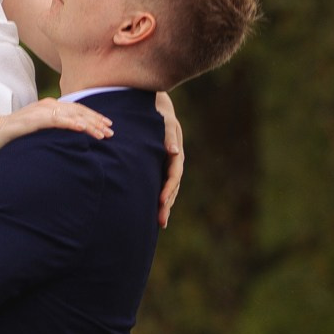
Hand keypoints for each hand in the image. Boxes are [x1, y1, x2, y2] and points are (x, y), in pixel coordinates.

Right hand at [0, 95, 113, 151]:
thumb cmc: (16, 132)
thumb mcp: (39, 127)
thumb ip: (53, 126)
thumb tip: (69, 133)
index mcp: (50, 106)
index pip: (77, 109)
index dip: (93, 116)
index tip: (107, 125)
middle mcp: (49, 104)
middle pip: (79, 111)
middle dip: (96, 121)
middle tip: (111, 131)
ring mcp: (43, 111)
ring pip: (72, 116)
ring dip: (89, 124)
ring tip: (102, 133)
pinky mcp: (36, 119)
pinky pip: (58, 121)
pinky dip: (72, 124)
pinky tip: (83, 129)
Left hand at [156, 91, 183, 226]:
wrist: (158, 111)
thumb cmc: (160, 116)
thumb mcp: (166, 123)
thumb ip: (168, 135)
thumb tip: (173, 151)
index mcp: (176, 154)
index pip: (174, 175)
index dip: (168, 189)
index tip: (161, 201)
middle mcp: (174, 163)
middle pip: (173, 187)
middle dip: (167, 204)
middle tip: (161, 221)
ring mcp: (169, 167)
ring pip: (170, 190)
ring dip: (165, 206)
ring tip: (160, 223)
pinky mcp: (162, 168)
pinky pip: (163, 186)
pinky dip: (161, 199)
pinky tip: (156, 211)